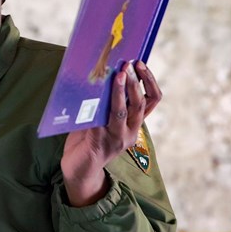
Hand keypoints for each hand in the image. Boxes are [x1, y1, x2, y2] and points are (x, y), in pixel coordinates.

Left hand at [60, 60, 161, 206]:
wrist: (78, 168)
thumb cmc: (88, 138)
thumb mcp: (103, 116)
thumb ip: (107, 100)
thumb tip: (104, 72)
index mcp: (134, 123)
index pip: (152, 100)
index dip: (149, 81)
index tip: (141, 63)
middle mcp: (131, 131)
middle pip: (142, 104)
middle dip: (136, 82)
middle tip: (129, 65)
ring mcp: (118, 138)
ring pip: (125, 111)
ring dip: (122, 91)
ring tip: (119, 75)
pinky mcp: (101, 143)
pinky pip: (102, 120)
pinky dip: (100, 106)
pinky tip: (95, 93)